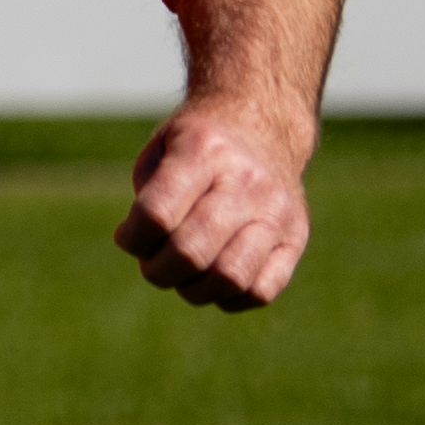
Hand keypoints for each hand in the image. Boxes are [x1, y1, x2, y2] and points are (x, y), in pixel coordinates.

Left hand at [117, 95, 315, 309]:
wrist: (263, 126)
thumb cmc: (196, 149)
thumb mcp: (160, 151)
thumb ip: (147, 200)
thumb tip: (143, 250)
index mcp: (204, 150)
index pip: (157, 215)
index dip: (132, 239)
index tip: (128, 236)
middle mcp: (247, 180)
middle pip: (191, 252)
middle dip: (157, 271)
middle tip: (153, 262)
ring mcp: (277, 211)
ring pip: (230, 277)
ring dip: (191, 290)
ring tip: (182, 274)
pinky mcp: (296, 237)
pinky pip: (261, 291)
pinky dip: (227, 298)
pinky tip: (213, 280)